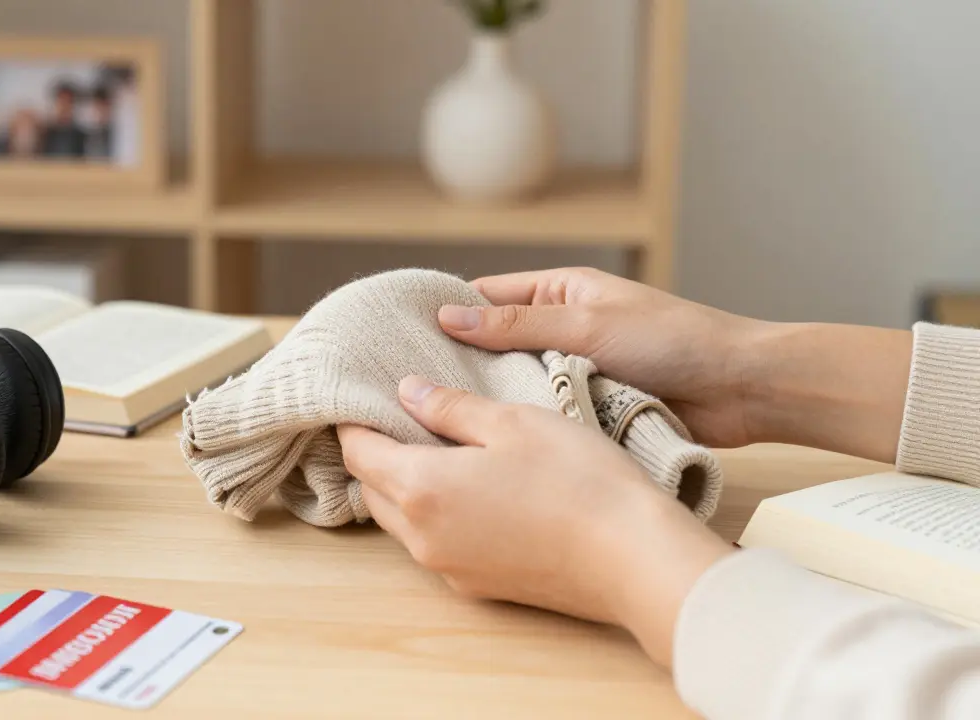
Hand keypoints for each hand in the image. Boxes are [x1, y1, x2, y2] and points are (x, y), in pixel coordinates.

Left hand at [338, 376, 733, 667]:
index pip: (358, 453)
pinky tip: (471, 490)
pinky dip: (436, 514)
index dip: (355, 422)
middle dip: (377, 454)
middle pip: (373, 489)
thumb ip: (451, 407)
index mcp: (421, 489)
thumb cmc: (578, 481)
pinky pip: (436, 544)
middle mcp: (423, 537)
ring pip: (403, 521)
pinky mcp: (480, 586)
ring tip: (437, 449)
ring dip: (405, 487)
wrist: (633, 560)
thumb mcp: (513, 422)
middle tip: (400, 417)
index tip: (364, 397)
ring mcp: (450, 568)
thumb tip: (408, 392)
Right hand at [438, 267, 912, 462]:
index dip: (445, 313)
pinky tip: (491, 444)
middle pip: (495, 345)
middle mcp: (562, 328)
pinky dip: (527, 426)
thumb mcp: (587, 323)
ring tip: (437, 422)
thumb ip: (516, 323)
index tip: (398, 336)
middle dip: (461, 365)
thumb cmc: (674, 341)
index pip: (486, 296)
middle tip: (407, 391)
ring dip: (495, 400)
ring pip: (519, 386)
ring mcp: (576, 371)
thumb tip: (448, 315)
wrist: (741, 389)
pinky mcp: (592, 410)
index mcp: (561, 291)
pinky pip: (547, 415)